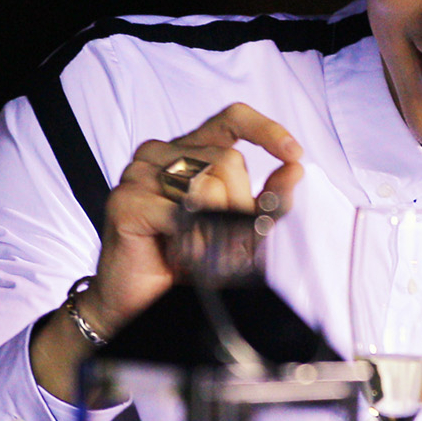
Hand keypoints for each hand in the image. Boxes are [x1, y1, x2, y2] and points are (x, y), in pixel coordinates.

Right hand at [30, 104, 302, 400]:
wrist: (139, 301)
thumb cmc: (182, 259)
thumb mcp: (237, 224)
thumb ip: (266, 197)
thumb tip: (295, 169)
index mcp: (188, 150)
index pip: (231, 119)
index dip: (266, 131)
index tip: (293, 153)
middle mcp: (161, 153)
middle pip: (227, 160)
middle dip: (239, 206)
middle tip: (224, 239)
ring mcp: (139, 174)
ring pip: (207, 184)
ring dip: (217, 227)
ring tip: (202, 249)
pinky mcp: (126, 201)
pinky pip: (181, 214)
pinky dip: (194, 241)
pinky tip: (186, 254)